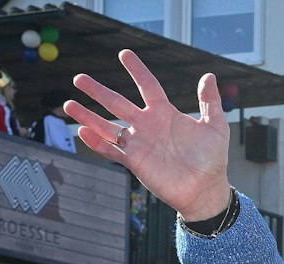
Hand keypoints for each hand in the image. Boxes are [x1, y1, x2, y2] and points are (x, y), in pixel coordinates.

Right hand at [64, 49, 231, 222]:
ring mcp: (139, 143)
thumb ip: (210, 102)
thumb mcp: (215, 127)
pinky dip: (96, 142)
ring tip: (68, 104)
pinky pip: (111, 150)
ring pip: (107, 126)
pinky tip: (81, 131)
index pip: (147, 86)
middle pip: (117, 103)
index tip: (124, 54)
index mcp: (165, 114)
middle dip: (97, 91)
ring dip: (88, 116)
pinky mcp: (134, 161)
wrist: (206, 190)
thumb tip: (208, 76)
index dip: (137, 71)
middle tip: (79, 78)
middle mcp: (148, 126)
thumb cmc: (212, 159)